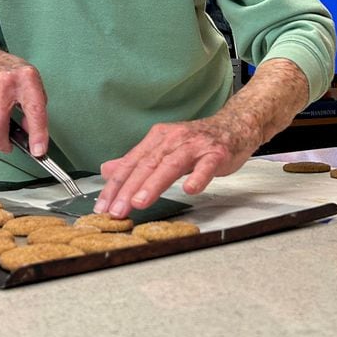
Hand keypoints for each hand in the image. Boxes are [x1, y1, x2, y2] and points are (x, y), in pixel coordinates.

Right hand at [0, 57, 48, 156]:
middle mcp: (4, 82)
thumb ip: (35, 111)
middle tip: (9, 146)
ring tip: (0, 130)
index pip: (34, 109)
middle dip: (2, 142)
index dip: (37, 133)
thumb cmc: (14, 75)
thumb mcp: (34, 87)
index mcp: (26, 79)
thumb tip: (31, 136)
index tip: (38, 151)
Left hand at [95, 110, 260, 217]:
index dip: (115, 185)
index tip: (102, 205)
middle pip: (147, 165)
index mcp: (158, 138)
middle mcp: (174, 139)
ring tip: (140, 202)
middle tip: (116, 210)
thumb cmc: (198, 141)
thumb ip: (137, 161)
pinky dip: (198, 177)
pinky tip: (190, 189)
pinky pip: (206, 166)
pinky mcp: (216, 153)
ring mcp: (195, 146)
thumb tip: (107, 170)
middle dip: (128, 189)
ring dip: (154, 184)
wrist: (234, 125)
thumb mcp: (164, 148)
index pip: (131, 163)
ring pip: (171, 165)